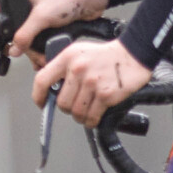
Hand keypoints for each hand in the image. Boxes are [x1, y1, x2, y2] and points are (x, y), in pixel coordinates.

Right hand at [0, 0, 106, 58]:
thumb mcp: (42, 16)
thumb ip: (25, 34)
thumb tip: (12, 51)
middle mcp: (28, 9)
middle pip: (11, 33)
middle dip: (13, 48)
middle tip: (13, 58)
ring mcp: (40, 19)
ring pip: (27, 41)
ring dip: (30, 53)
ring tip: (37, 61)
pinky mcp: (51, 27)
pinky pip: (40, 43)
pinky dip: (40, 52)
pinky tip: (43, 61)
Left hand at [34, 36, 152, 128]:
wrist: (133, 54)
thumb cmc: (106, 55)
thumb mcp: (79, 52)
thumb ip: (64, 67)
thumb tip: (52, 88)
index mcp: (67, 58)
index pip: (42, 80)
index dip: (39, 96)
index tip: (42, 102)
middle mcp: (78, 70)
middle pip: (61, 103)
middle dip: (67, 108)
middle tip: (75, 105)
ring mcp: (92, 83)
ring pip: (76, 112)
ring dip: (80, 116)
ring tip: (86, 109)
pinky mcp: (105, 95)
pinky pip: (91, 117)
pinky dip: (91, 121)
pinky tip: (94, 115)